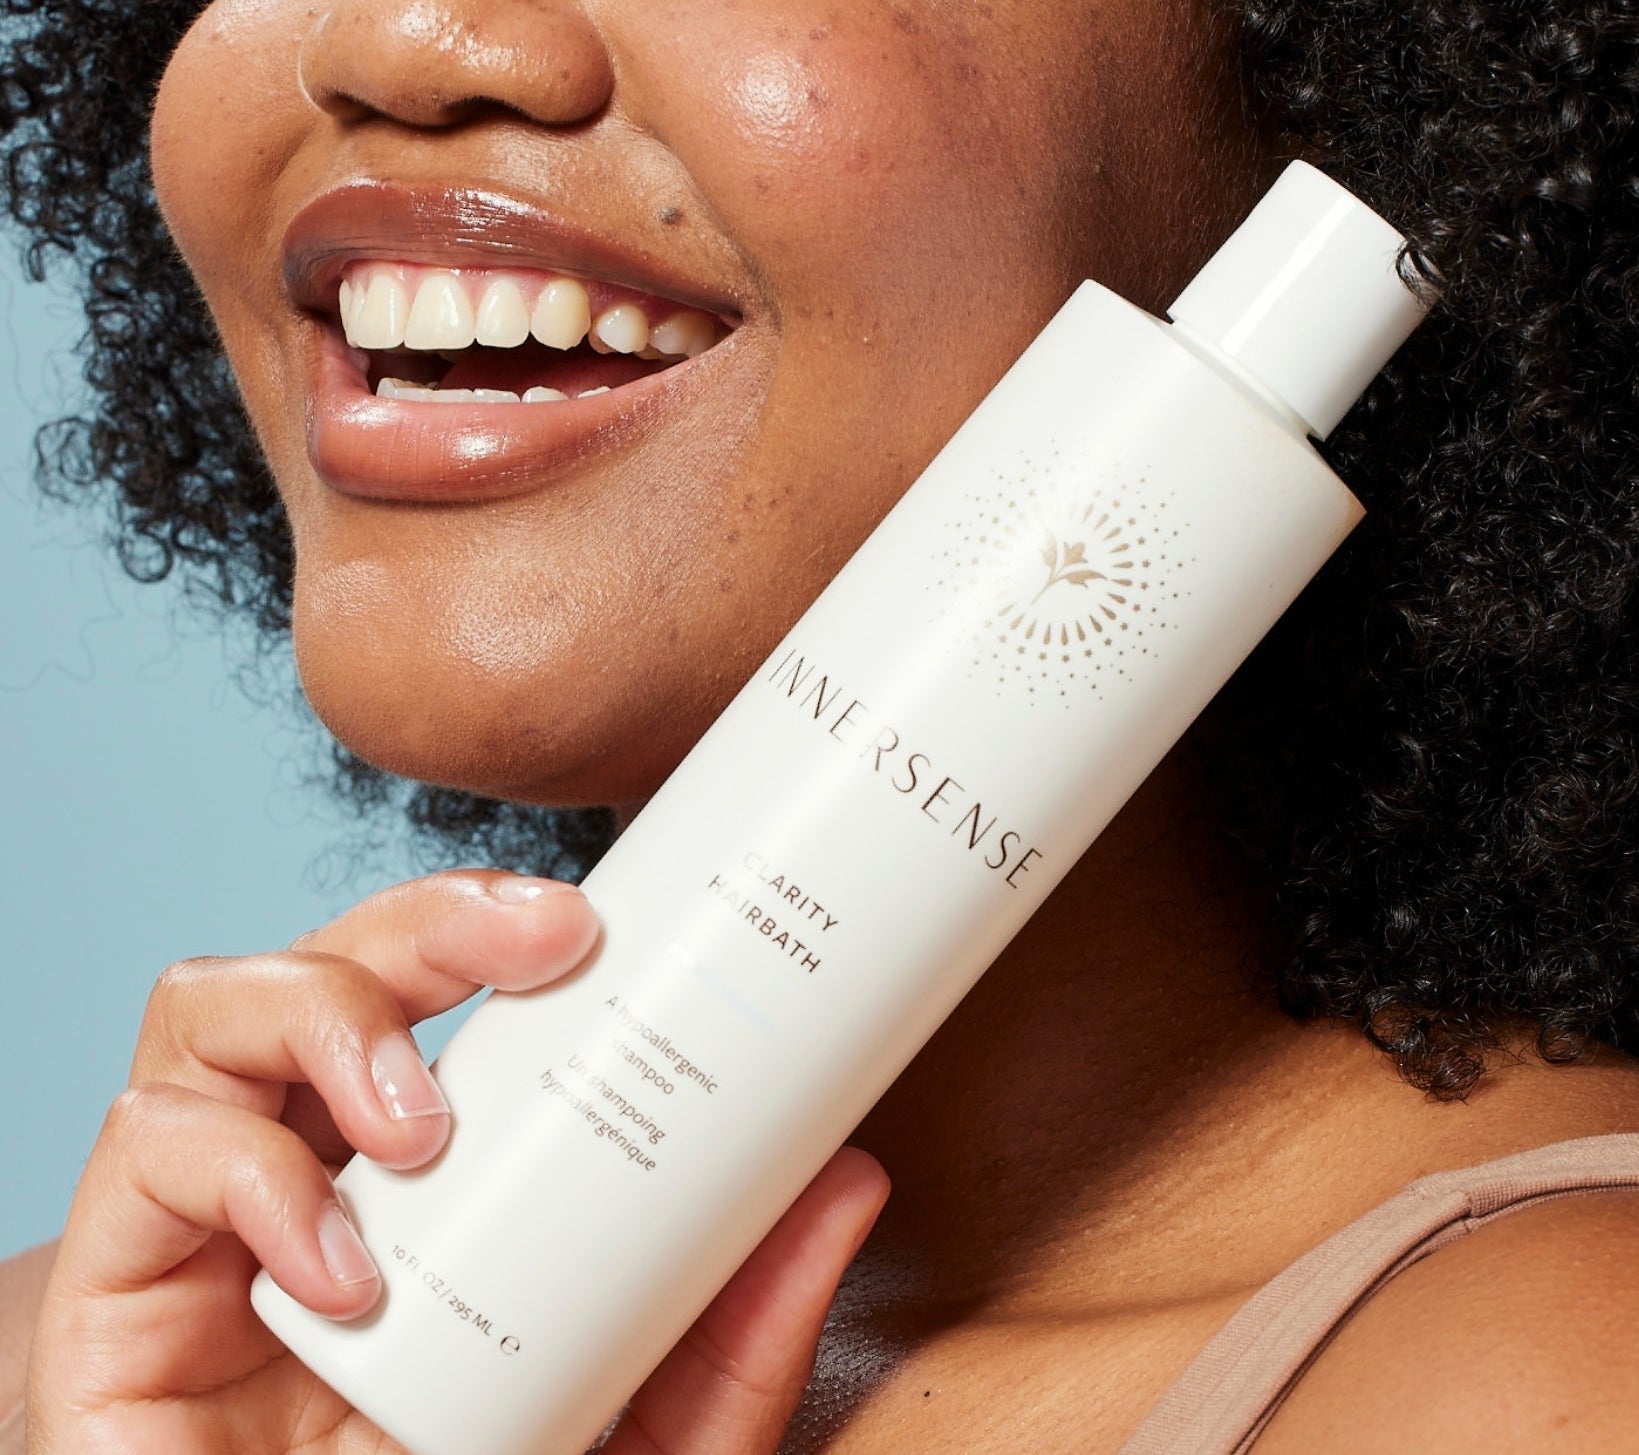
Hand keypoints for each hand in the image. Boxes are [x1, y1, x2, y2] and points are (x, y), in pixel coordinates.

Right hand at [26, 871, 890, 1454]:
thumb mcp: (642, 1433)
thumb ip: (734, 1334)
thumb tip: (850, 1176)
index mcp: (420, 1187)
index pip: (435, 997)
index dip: (498, 924)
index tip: (603, 917)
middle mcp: (306, 1176)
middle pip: (330, 962)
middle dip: (428, 918)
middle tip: (542, 938)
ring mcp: (202, 1229)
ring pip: (213, 1008)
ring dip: (329, 1016)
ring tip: (424, 1117)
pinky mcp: (108, 1297)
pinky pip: (148, 1151)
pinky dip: (247, 1177)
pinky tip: (339, 1270)